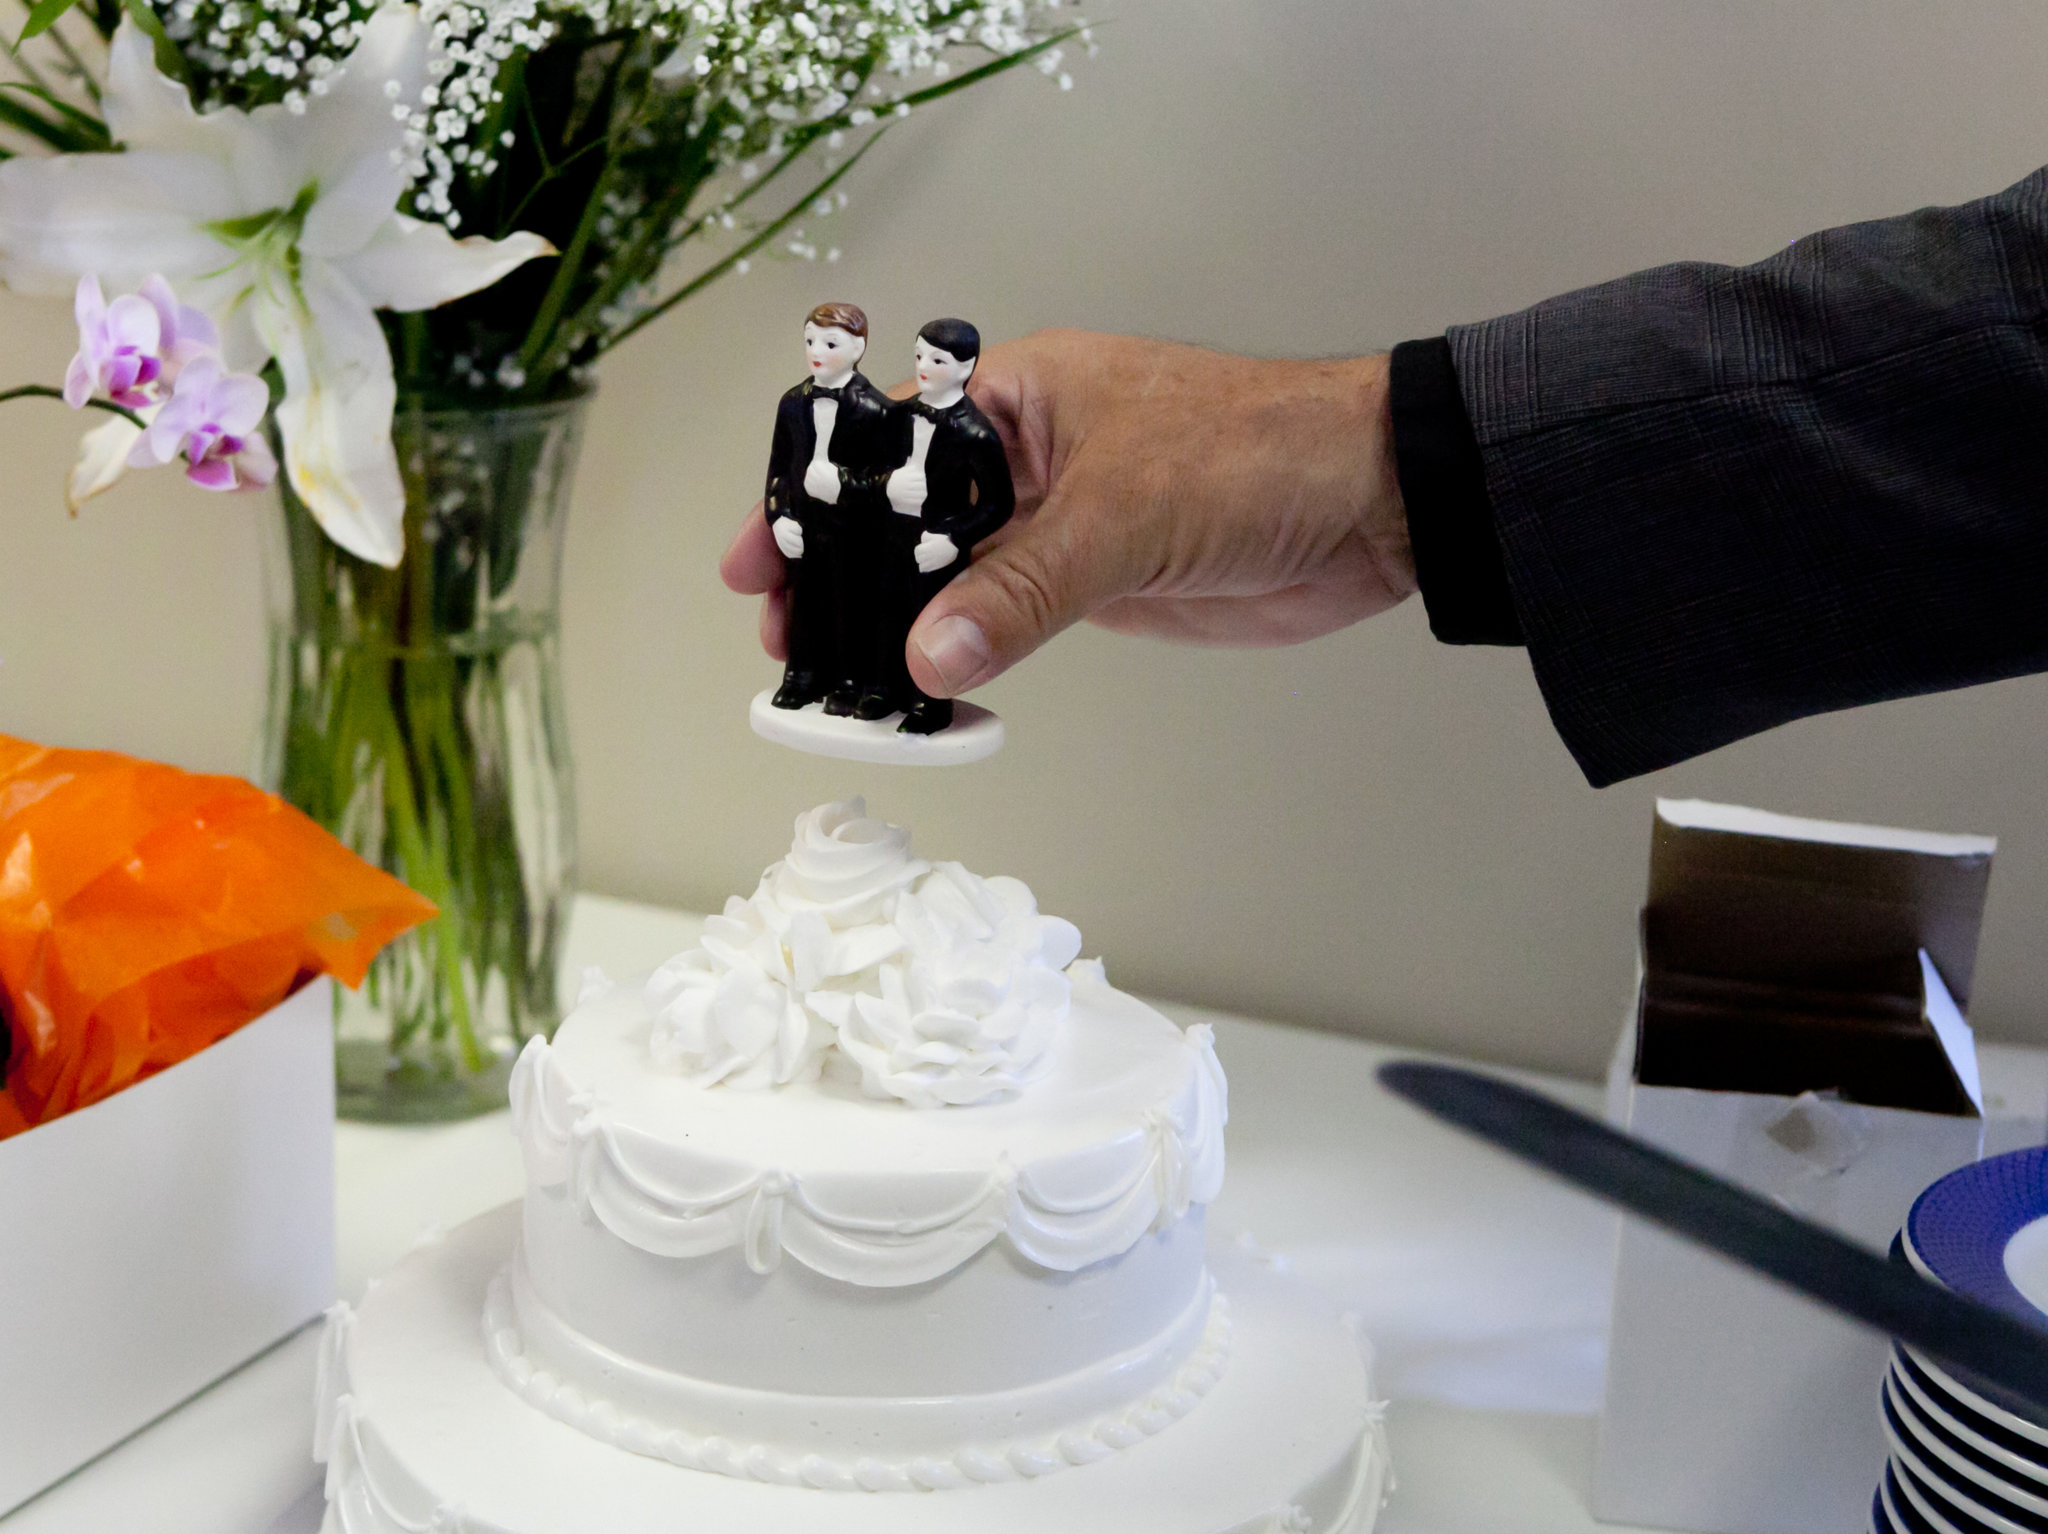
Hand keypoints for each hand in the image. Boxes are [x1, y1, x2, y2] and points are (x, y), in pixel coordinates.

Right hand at [724, 330, 1413, 684]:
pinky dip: (966, 657)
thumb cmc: (1260, 452)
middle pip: (906, 520)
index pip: (886, 444)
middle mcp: (1025, 455)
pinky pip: (1007, 621)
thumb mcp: (1123, 514)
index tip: (762, 563)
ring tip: (842, 683)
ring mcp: (1056, 522)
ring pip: (952, 579)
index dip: (816, 503)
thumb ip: (1022, 589)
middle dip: (847, 580)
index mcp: (1017, 397)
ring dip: (902, 628)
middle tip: (791, 644)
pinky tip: (927, 692)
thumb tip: (930, 656)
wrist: (1370, 506)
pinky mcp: (1092, 582)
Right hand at [886, 467, 927, 516]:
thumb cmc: (895, 479)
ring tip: (924, 493)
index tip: (923, 477)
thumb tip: (916, 468)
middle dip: (924, 485)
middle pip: (921, 485)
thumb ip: (908, 469)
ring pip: (919, 493)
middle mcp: (906, 485)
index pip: (919, 476)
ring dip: (923, 493)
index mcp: (905, 477)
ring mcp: (905, 493)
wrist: (884, 488)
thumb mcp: (899, 472)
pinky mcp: (904, 500)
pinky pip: (914, 501)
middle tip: (925, 485)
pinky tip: (921, 499)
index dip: (922, 477)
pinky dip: (919, 500)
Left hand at [914, 530, 958, 573]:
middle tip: (924, 554)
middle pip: (918, 559)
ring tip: (926, 561)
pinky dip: (926, 568)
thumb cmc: (944, 539)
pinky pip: (928, 570)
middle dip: (920, 556)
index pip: (917, 551)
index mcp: (926, 548)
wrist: (955, 546)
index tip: (923, 548)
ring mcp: (932, 562)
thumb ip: (925, 536)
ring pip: (921, 566)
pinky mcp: (937, 566)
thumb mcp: (933, 535)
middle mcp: (928, 556)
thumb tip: (922, 540)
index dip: (919, 549)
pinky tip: (929, 565)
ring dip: (922, 564)